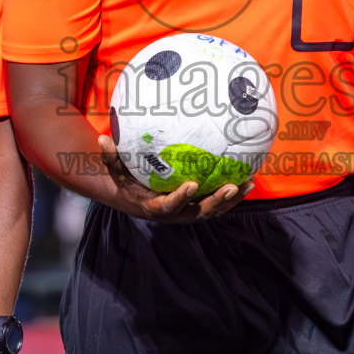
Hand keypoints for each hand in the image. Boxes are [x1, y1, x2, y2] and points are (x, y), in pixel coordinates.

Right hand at [97, 135, 249, 223]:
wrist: (137, 200)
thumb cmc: (128, 182)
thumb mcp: (117, 172)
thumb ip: (111, 158)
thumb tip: (103, 139)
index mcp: (156, 207)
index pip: (170, 206)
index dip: (182, 197)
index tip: (193, 184)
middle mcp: (177, 214)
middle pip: (200, 212)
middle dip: (216, 201)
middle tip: (230, 186)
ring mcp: (190, 213)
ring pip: (215, 209)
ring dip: (232, 198)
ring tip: (248, 182)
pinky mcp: (200, 208)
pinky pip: (220, 203)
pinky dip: (234, 194)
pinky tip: (250, 179)